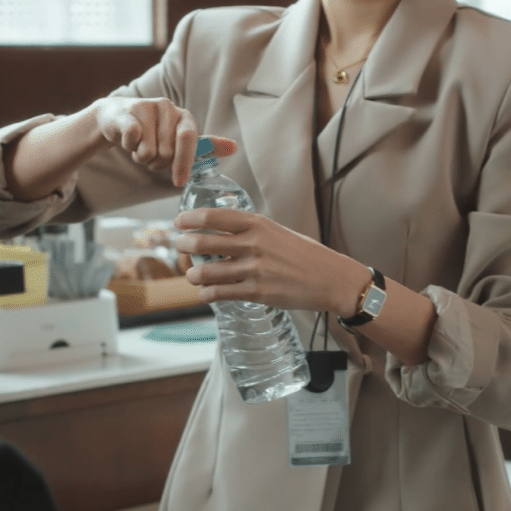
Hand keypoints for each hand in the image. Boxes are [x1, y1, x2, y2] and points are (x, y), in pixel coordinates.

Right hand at [94, 97, 236, 186]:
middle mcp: (168, 107)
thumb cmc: (153, 133)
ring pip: (147, 151)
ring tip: (139, 147)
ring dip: (141, 157)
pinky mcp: (126, 112)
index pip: (189, 140)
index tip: (179, 182)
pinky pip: (132, 140)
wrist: (117, 118)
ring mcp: (146, 106)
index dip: (184, 163)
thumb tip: (234, 148)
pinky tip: (126, 140)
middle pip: (166, 153)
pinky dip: (128, 148)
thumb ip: (204, 146)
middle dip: (157, 163)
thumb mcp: (179, 140)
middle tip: (151, 155)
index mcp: (185, 116)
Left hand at [172, 208, 370, 316]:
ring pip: (207, 272)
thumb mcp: (277, 232)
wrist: (332, 278)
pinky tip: (205, 294)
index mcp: (258, 224)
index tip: (179, 222)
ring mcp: (255, 270)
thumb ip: (250, 231)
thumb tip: (220, 232)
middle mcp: (254, 244)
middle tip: (180, 247)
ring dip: (193, 274)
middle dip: (185, 245)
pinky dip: (207, 294)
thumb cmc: (304, 254)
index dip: (190, 219)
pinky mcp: (258, 292)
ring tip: (192, 275)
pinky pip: (220, 294)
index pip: (214, 217)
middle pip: (203, 242)